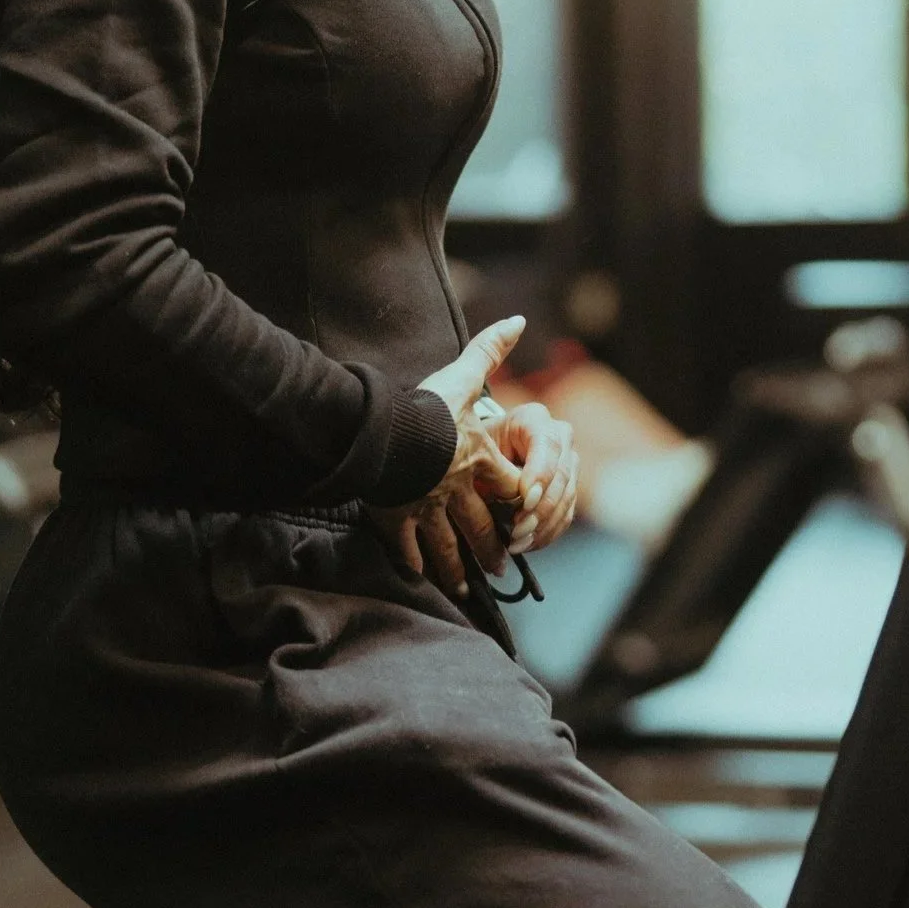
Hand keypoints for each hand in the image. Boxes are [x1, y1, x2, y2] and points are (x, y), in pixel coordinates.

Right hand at [375, 317, 526, 597]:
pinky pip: (407, 547)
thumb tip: (517, 320)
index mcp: (479, 459)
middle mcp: (459, 490)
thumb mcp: (462, 375)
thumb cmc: (424, 403)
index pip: (513, 486)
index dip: (524, 500)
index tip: (528, 511)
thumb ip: (490, 350)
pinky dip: (413, 564)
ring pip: (448, 547)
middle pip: (482, 528)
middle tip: (500, 567)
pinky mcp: (396, 517)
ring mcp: (428, 508)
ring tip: (465, 587)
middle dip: (491, 550)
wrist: (381, 428)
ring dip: (458, 569)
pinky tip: (418, 577)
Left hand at [488, 401, 577, 556]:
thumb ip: (492, 467)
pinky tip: (527, 544)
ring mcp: (568, 463)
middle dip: (540, 508)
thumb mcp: (477, 450)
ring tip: (518, 543)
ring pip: (566, 499)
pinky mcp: (568, 488)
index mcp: (534, 419)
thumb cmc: (474, 448)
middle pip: (561, 476)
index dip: (541, 474)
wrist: (480, 453)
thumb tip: (510, 499)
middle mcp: (559, 437)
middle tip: (518, 530)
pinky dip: (547, 533)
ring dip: (543, 526)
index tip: (526, 499)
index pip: (548, 446)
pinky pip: (565, 515)